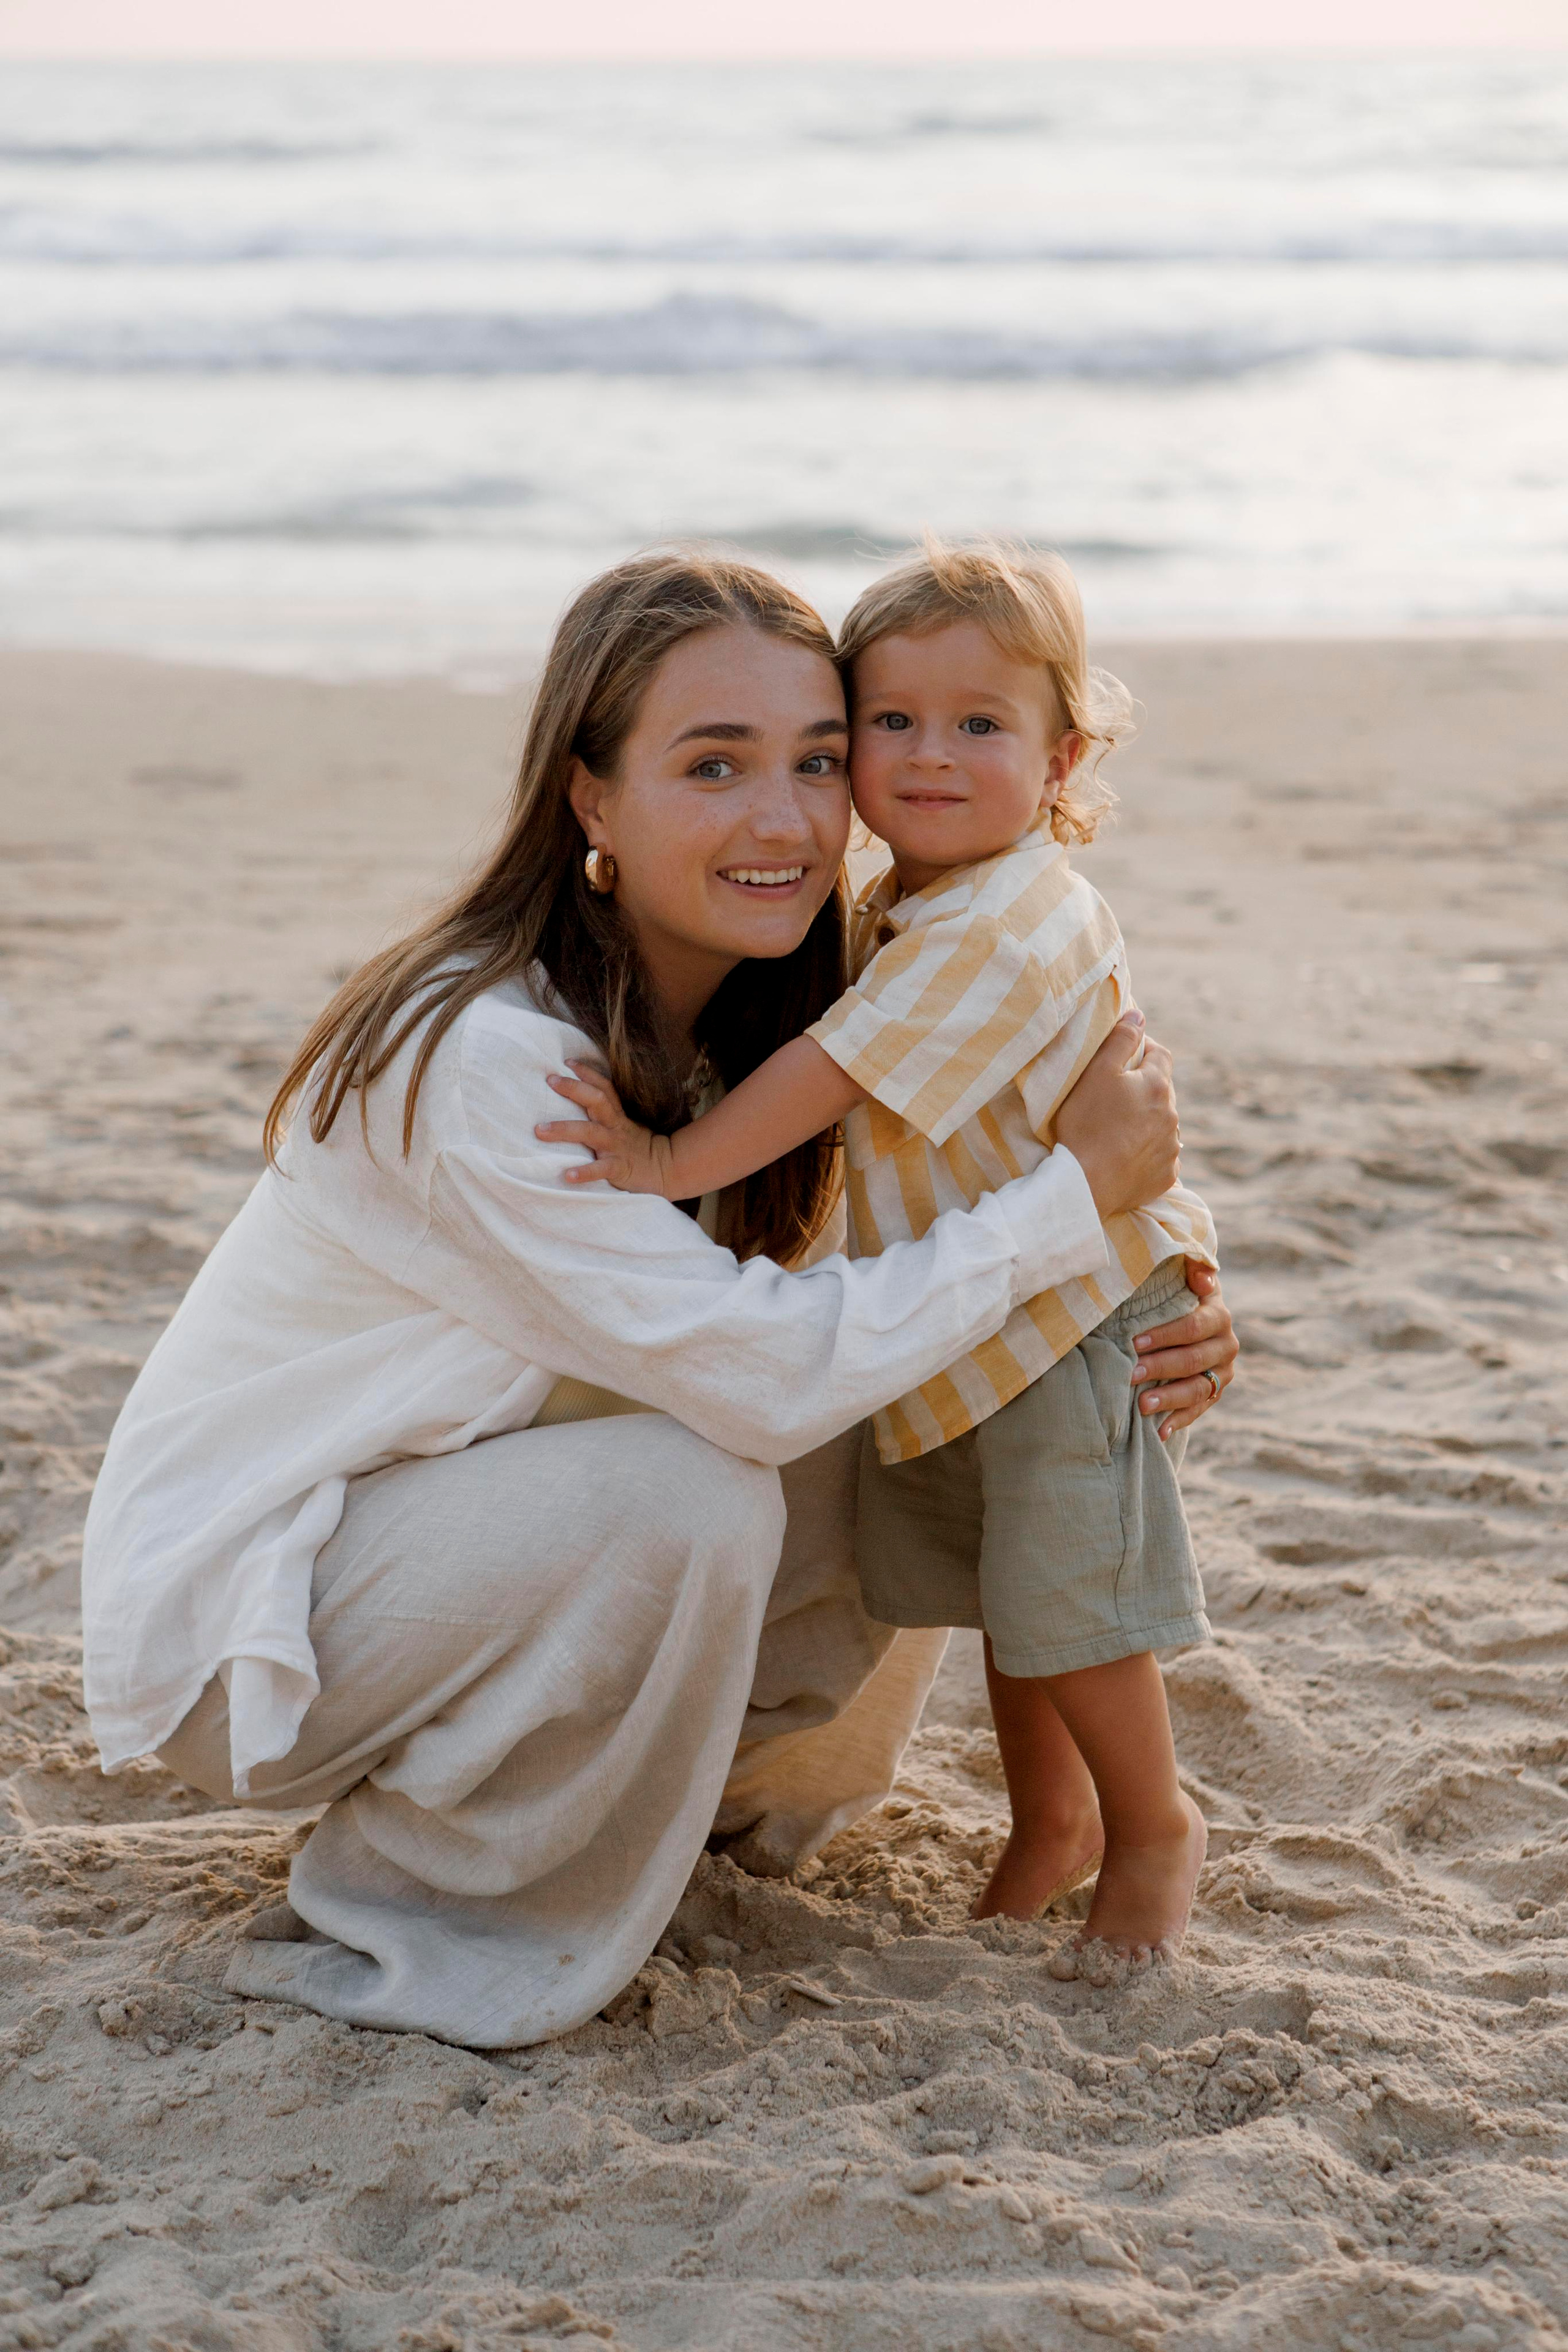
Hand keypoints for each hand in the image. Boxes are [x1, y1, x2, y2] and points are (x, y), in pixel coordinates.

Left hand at [534, 1060, 674, 1195]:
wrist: (667, 1170)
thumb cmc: (639, 1147)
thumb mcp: (624, 1125)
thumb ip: (605, 1115)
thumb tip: (579, 1104)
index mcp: (617, 1115)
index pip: (603, 1087)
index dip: (587, 1073)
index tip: (567, 1062)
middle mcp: (615, 1126)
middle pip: (596, 1100)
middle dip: (573, 1089)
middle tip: (550, 1080)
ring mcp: (616, 1146)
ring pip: (590, 1133)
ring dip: (564, 1129)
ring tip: (540, 1130)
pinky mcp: (619, 1168)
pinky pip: (600, 1169)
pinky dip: (584, 1172)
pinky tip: (567, 1175)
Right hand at [1055, 1012, 1179, 1221]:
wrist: (1086, 1183)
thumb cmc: (1086, 1123)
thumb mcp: (1097, 1072)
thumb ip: (1120, 1039)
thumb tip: (1139, 1015)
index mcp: (1157, 1086)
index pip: (1160, 1054)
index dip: (1143, 1049)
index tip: (1124, 1056)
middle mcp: (1172, 1115)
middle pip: (1161, 1091)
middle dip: (1143, 1088)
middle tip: (1114, 1095)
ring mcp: (1171, 1148)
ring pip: (1163, 1125)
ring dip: (1148, 1121)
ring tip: (1118, 1128)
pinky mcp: (1165, 1176)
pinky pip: (1160, 1157)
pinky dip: (1148, 1152)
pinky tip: (1125, 1155)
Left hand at [1130, 1264, 1237, 1441]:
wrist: (1189, 1316)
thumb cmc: (1175, 1293)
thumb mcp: (1182, 1274)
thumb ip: (1192, 1267)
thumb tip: (1204, 1278)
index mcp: (1218, 1315)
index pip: (1193, 1327)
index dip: (1165, 1335)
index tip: (1134, 1342)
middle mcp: (1227, 1345)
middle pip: (1194, 1360)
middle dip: (1160, 1368)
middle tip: (1130, 1374)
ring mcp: (1223, 1372)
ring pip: (1199, 1389)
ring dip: (1170, 1398)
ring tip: (1142, 1405)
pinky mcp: (1216, 1393)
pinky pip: (1200, 1410)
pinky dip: (1179, 1420)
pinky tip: (1159, 1431)